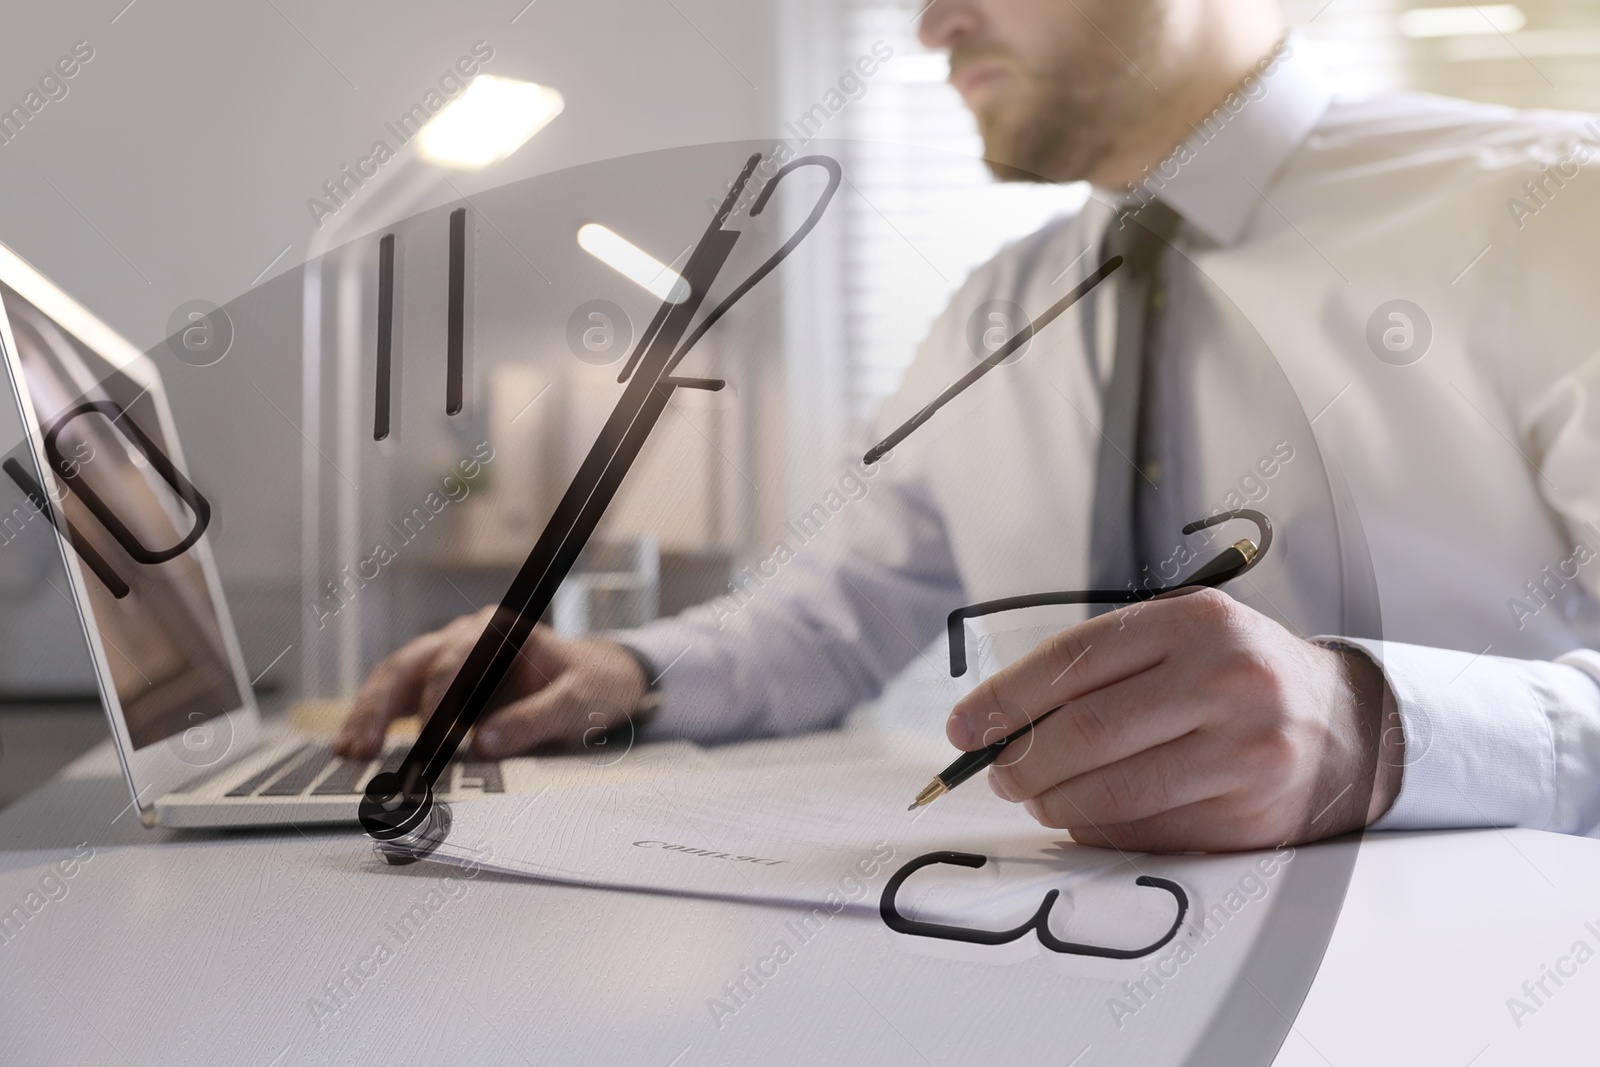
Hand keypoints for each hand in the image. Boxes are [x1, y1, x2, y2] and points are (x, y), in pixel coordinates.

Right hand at [333, 607, 647, 759]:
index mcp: (499, 629)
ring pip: (396, 678)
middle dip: (381, 705)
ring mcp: (449, 657)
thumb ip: (534, 721)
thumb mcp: (577, 703)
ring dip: (369, 713)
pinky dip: (378, 720)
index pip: (456, 658)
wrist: (599, 679)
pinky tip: (356, 746)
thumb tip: (483, 745)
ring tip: (349, 750)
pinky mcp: (441, 683)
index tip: (428, 738)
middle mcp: (466, 636)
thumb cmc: (590, 684)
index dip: (437, 697)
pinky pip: (401, 698)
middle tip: (361, 745)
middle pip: (411, 664)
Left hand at [945, 588, 1403, 851]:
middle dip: (1021, 759)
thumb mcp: (1182, 638)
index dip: (1005, 697)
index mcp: (1196, 621)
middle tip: (998, 773)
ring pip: (1112, 790)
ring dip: (1055, 802)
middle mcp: (1226, 679)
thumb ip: (1099, 667)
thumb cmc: (1238, 676)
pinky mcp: (1252, 812)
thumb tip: (994, 721)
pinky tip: (1091, 816)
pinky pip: (1148, 831)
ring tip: (1039, 796)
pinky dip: (1102, 829)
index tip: (965, 725)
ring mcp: (1244, 749)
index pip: (1074, 659)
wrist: (1347, 724)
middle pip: (1086, 730)